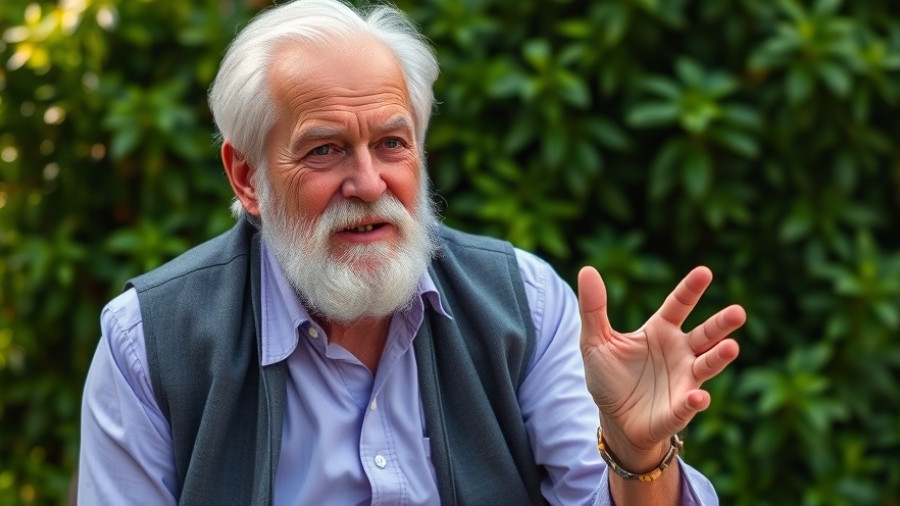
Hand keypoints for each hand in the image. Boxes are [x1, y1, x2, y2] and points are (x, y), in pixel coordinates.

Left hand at [578, 266, 743, 466]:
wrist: (614, 420)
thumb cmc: (609, 378)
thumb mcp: (595, 341)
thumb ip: (593, 308)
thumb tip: (587, 270)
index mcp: (660, 331)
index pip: (678, 305)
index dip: (691, 289)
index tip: (705, 272)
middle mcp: (680, 352)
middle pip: (705, 334)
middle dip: (721, 324)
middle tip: (738, 312)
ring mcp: (684, 380)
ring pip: (707, 365)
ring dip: (719, 357)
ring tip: (732, 347)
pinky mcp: (679, 409)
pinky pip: (690, 404)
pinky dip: (695, 400)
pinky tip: (697, 396)